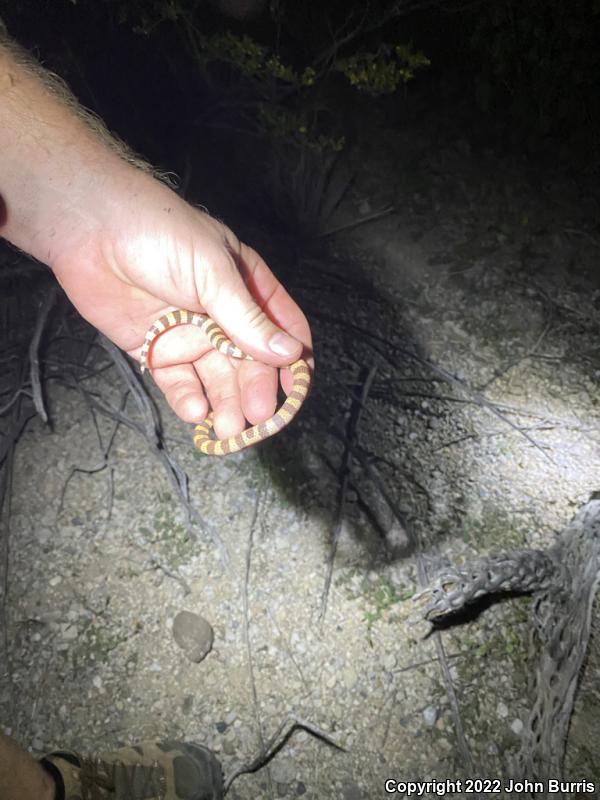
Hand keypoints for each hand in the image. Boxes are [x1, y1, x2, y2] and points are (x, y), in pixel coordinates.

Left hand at [50, 171, 312, 437]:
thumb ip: (246, 318)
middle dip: (256, 390)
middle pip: (251, 363)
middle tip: (258, 416)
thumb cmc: (158, 233)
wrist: (90, 229)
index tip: (296, 391)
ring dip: (226, 404)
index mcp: (247, 288)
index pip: (283, 329)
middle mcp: (223, 317)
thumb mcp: (212, 272)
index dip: (294, 360)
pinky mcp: (156, 352)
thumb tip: (290, 354)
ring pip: (217, 379)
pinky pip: (178, 383)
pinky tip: (195, 412)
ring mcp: (190, 336)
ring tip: (228, 428)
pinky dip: (188, 400)